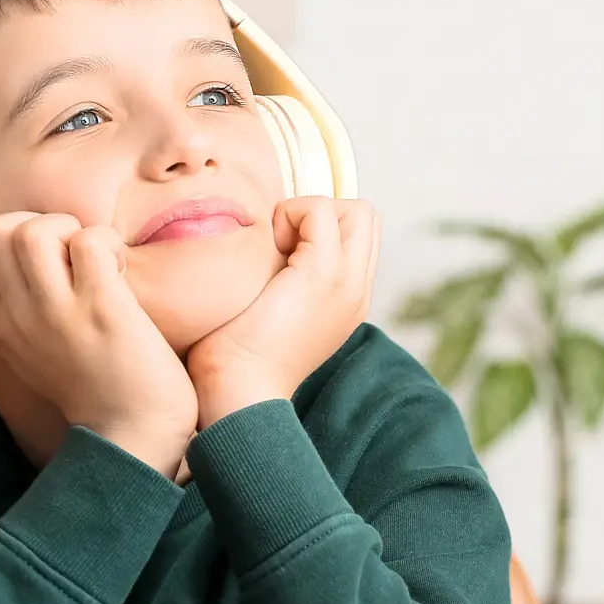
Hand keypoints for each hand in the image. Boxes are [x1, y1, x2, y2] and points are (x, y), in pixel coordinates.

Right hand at [0, 212, 196, 476]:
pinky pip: (88, 242)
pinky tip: (120, 269)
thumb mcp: (32, 356)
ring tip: (95, 259)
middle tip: (71, 254)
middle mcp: (21, 316)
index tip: (41, 263)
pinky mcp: (102, 308)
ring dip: (70, 229)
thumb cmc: (94, 391)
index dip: (2, 241)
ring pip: (31, 231)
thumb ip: (14, 318)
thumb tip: (14, 272)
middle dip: (37, 223)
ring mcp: (58, 312)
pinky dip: (106, 242)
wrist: (132, 435)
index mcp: (2, 326)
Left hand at [185, 197, 378, 427]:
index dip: (322, 228)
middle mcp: (358, 291)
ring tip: (279, 249)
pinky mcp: (324, 273)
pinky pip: (322, 210)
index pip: (359, 237)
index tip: (282, 255)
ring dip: (311, 213)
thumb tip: (266, 246)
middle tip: (283, 246)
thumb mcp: (274, 314)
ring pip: (356, 210)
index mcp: (348, 301)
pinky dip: (292, 214)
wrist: (239, 393)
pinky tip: (269, 249)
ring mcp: (348, 283)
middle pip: (366, 219)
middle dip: (323, 214)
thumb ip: (285, 282)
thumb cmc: (237, 359)